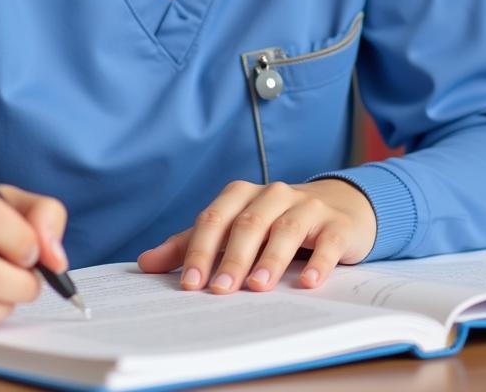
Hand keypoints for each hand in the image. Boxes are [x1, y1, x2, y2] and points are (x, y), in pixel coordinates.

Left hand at [137, 178, 375, 293]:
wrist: (339, 207)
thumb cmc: (275, 221)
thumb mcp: (234, 228)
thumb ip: (192, 244)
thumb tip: (146, 263)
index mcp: (242, 194)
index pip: (215, 218)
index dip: (201, 250)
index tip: (190, 284)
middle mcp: (273, 194)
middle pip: (248, 223)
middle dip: (232, 259)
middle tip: (220, 291)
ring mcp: (306, 206)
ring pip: (285, 228)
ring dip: (271, 258)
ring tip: (258, 286)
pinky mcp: (335, 224)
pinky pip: (326, 241)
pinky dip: (318, 261)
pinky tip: (310, 283)